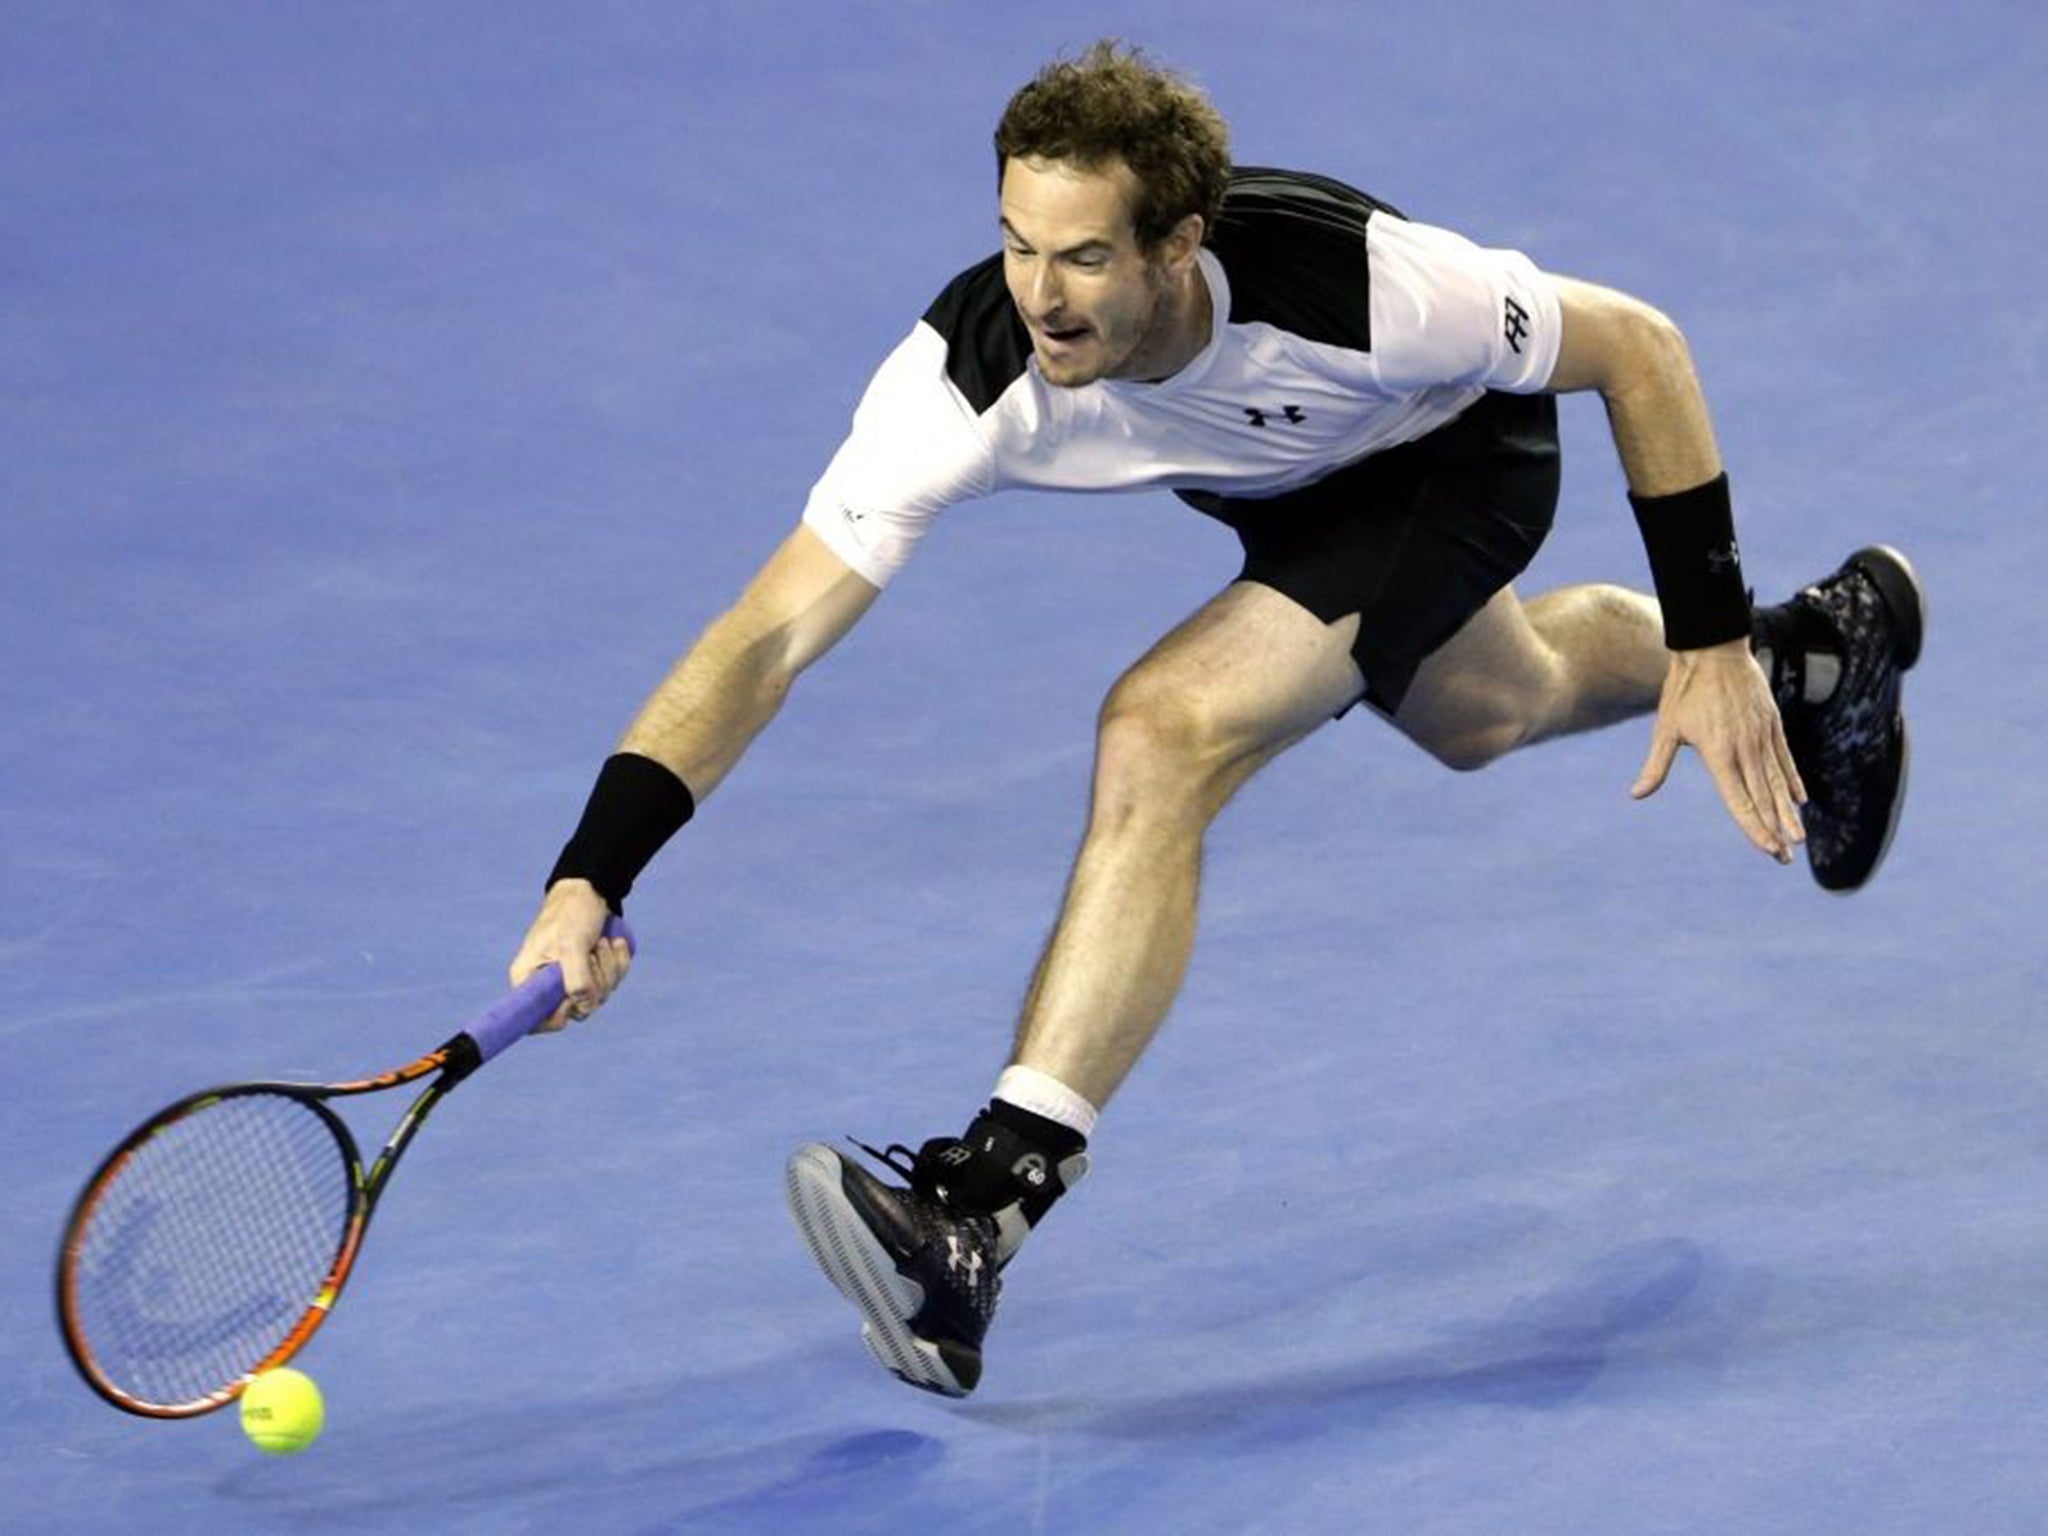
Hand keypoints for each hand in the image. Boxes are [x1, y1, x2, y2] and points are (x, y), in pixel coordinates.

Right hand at [508, 879, 632, 1030]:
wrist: (591, 889)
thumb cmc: (572, 912)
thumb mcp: (572, 944)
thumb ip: (577, 979)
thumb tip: (584, 1008)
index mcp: (528, 979)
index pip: (534, 1021)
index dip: (556, 1017)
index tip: (571, 999)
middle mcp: (546, 984)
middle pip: (578, 1009)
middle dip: (595, 981)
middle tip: (593, 952)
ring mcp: (571, 980)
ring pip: (599, 997)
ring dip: (608, 968)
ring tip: (602, 941)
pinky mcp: (592, 973)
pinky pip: (611, 983)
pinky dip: (618, 963)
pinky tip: (614, 942)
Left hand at [1632, 639, 1806, 862]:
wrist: (1713, 649)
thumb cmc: (1683, 690)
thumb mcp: (1666, 729)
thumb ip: (1656, 765)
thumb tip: (1637, 795)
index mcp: (1720, 754)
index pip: (1741, 800)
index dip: (1755, 827)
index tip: (1768, 849)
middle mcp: (1746, 749)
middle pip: (1765, 798)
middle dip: (1776, 831)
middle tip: (1785, 860)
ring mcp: (1763, 737)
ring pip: (1779, 782)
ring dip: (1789, 813)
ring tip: (1798, 840)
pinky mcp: (1773, 725)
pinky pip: (1785, 760)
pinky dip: (1792, 781)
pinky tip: (1800, 801)